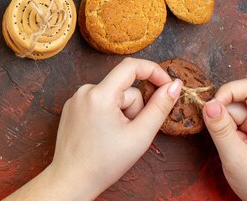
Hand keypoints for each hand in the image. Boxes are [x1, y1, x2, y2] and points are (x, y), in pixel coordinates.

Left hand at [4, 57, 181, 200]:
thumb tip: (175, 84)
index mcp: (100, 94)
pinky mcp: (71, 106)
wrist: (72, 180)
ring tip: (114, 136)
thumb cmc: (104, 163)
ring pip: (112, 96)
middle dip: (134, 107)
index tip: (168, 85)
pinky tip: (101, 134)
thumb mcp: (140, 136)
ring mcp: (75, 98)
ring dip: (121, 112)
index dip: (154, 71)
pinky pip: (98, 102)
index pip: (131, 66)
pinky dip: (106, 114)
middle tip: (129, 132)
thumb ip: (160, 107)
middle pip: (124, 87)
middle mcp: (84, 90)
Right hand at [203, 78, 246, 200]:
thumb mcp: (235, 157)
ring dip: (221, 121)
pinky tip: (225, 141)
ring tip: (225, 142)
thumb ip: (221, 130)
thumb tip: (208, 104)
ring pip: (230, 107)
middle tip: (215, 129)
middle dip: (222, 109)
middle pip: (238, 96)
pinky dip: (221, 126)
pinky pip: (229, 117)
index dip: (229, 91)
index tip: (212, 107)